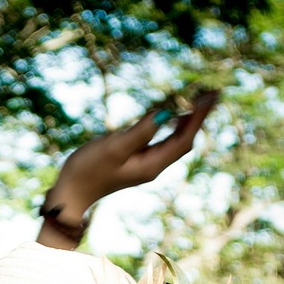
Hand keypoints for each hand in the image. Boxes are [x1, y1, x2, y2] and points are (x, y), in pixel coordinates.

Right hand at [38, 91, 218, 247]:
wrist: (71, 192)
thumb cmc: (88, 170)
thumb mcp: (114, 148)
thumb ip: (141, 131)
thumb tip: (165, 113)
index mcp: (152, 165)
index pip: (185, 137)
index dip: (200, 115)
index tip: (211, 95)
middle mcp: (154, 166)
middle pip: (185, 139)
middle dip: (199, 115)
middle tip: (212, 91)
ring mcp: (146, 164)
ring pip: (176, 139)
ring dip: (188, 119)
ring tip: (199, 98)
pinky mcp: (136, 160)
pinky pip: (163, 140)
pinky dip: (173, 124)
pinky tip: (174, 113)